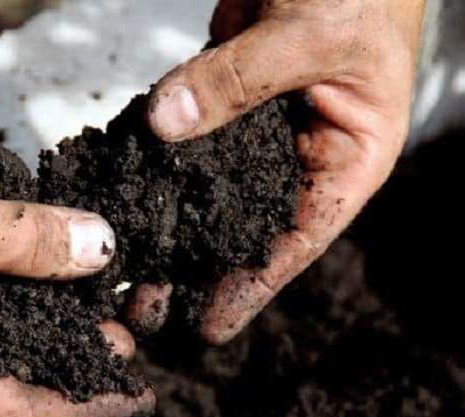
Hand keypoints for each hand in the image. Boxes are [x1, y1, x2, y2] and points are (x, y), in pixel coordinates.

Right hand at [0, 25, 152, 416]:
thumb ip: (37, 243)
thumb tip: (97, 248)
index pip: (19, 415)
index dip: (83, 404)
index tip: (129, 393)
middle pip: (2, 380)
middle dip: (64, 360)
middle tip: (116, 341)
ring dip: (35, 320)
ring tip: (85, 304)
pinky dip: (1, 289)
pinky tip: (31, 267)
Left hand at [129, 0, 424, 342]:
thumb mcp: (310, 35)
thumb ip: (238, 80)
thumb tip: (164, 124)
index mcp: (346, 158)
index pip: (297, 241)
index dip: (251, 288)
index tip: (207, 328)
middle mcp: (300, 154)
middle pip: (243, 226)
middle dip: (194, 268)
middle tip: (142, 306)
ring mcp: (257, 128)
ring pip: (207, 187)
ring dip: (167, 224)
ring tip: (124, 264)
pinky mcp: (221, 97)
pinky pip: (183, 136)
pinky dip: (154, 161)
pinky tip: (122, 191)